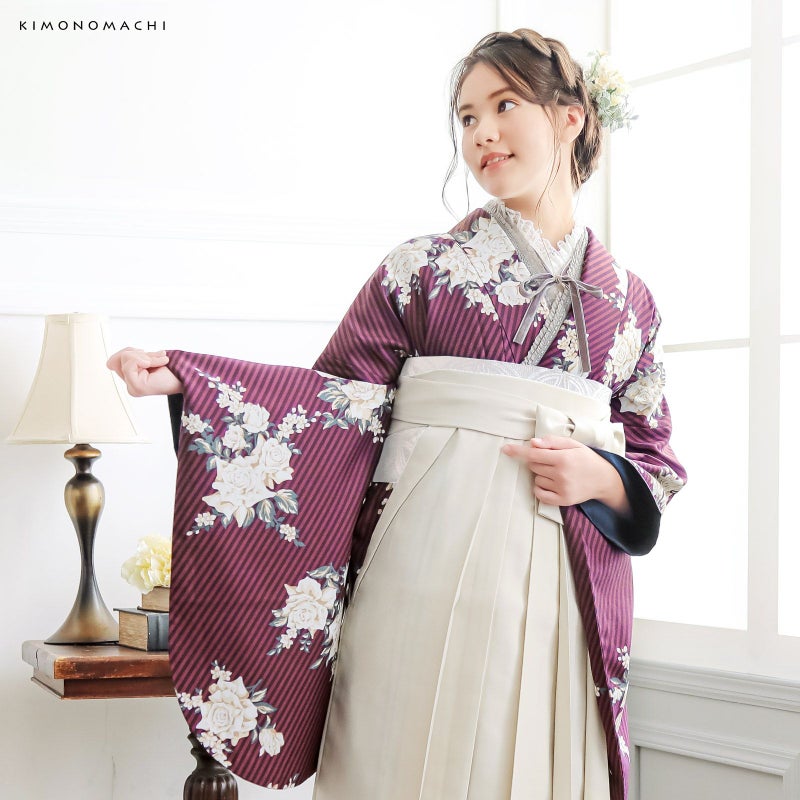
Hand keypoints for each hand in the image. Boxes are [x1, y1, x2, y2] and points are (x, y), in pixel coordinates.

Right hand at [106, 347, 182, 396]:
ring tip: (162, 361)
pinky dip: (146, 359)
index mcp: (132, 379)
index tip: (149, 357)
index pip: (115, 359)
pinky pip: (130, 364)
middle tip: (160, 358)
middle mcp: (130, 386)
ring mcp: (132, 389)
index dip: (132, 352)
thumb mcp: (148, 358)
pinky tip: (160, 364)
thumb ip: (129, 357)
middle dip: (141, 353)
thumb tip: (108, 364)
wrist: (190, 377)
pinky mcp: (137, 388)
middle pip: (120, 357)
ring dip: (147, 355)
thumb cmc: (173, 368)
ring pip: (125, 359)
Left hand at [502, 435, 628, 513]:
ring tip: (558, 473)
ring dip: (541, 475)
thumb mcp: (573, 444)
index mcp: (563, 458)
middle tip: (553, 461)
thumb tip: (533, 443)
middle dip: (538, 461)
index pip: (533, 454)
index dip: (518, 451)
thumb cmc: (586, 459)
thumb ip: (552, 442)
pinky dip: (540, 488)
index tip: (505, 449)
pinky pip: (540, 494)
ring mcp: (561, 489)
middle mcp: (561, 474)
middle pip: (533, 466)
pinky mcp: (562, 501)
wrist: (604, 480)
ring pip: (536, 479)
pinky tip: (551, 483)